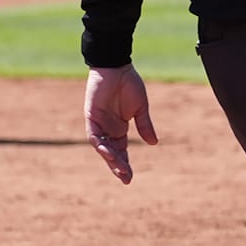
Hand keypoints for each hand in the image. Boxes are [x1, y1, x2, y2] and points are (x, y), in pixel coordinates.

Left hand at [83, 63, 156, 183]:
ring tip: (119, 169)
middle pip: (112, 153)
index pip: (121, 151)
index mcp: (119, 129)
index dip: (125, 165)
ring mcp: (99, 124)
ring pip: (102, 147)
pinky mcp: (91, 117)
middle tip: (126, 179)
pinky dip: (100, 144)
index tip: (130, 178)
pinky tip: (108, 153)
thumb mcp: (140, 108)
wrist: (117, 66)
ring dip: (110, 159)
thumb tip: (154, 143)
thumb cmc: (128, 84)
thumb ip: (145, 125)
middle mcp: (108, 129)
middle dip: (118, 166)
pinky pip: (94, 135)